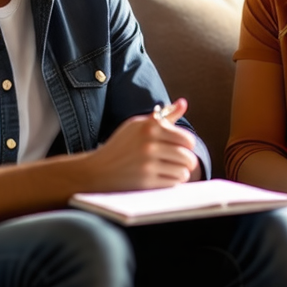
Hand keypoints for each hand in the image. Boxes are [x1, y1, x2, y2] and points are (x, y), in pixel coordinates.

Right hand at [82, 98, 198, 190]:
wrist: (98, 170)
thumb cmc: (121, 145)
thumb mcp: (138, 126)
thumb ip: (164, 116)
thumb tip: (184, 102)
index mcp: (150, 127)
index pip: (187, 139)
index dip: (188, 145)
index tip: (183, 147)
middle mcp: (149, 144)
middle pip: (187, 157)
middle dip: (188, 161)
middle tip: (181, 162)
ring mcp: (147, 164)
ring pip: (183, 172)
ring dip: (180, 173)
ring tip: (171, 170)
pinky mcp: (145, 182)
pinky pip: (173, 184)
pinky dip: (171, 182)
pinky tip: (163, 177)